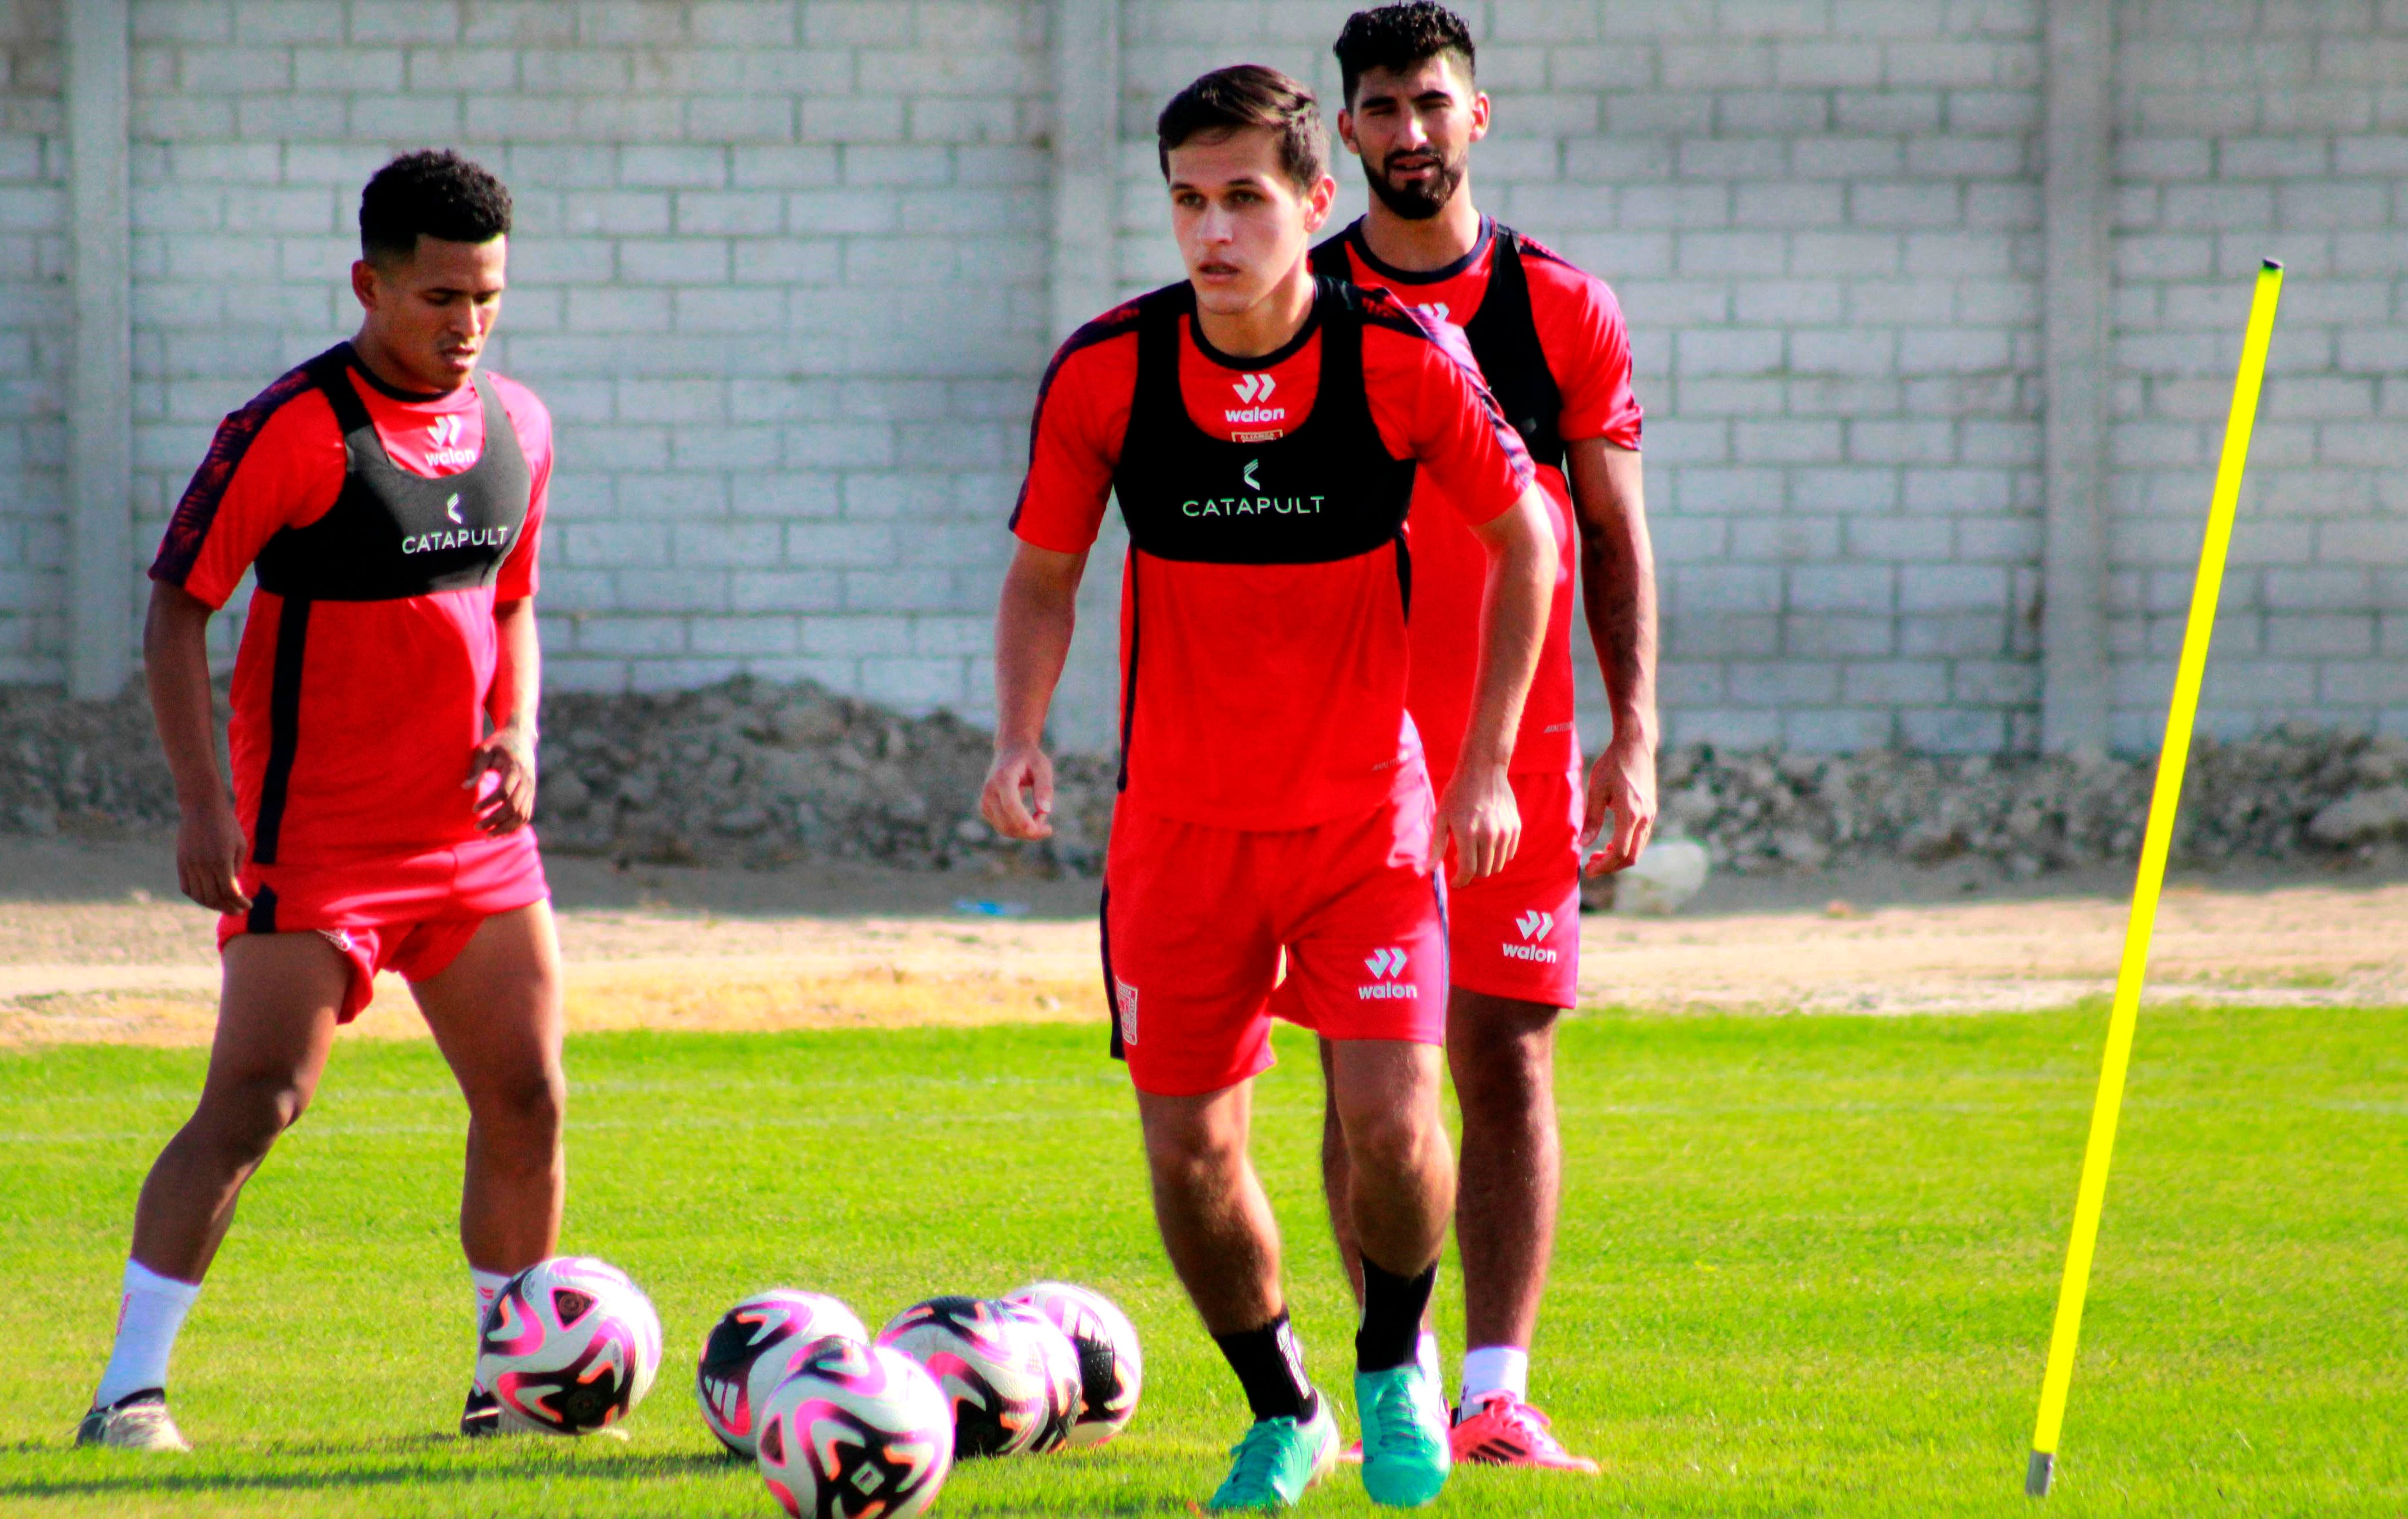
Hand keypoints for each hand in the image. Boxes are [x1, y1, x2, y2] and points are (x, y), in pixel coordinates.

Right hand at [176, 796, 250, 913]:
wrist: (202, 808)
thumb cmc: (227, 825)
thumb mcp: (240, 844)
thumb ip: (237, 868)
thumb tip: (232, 887)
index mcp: (221, 861)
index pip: (230, 892)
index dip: (240, 902)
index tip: (248, 905)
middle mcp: (203, 866)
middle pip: (214, 897)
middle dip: (227, 908)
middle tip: (237, 910)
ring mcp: (189, 865)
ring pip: (198, 895)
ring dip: (212, 905)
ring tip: (224, 906)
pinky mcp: (181, 863)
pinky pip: (186, 887)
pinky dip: (196, 896)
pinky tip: (207, 898)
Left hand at [467, 723, 537, 834]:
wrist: (521, 738)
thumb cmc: (499, 743)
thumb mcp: (485, 749)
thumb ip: (476, 768)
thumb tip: (465, 787)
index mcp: (515, 768)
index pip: (505, 792)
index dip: (489, 803)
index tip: (474, 809)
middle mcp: (527, 780)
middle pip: (514, 807)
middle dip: (496, 820)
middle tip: (477, 827)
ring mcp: (531, 788)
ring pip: (523, 815)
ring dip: (506, 828)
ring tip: (489, 836)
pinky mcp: (531, 793)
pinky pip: (527, 814)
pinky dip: (515, 826)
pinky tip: (501, 831)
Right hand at [981, 740, 1054, 840]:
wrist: (1010, 750)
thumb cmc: (1030, 758)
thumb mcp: (1042, 767)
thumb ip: (1044, 787)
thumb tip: (1045, 810)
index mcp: (1003, 778)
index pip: (1010, 805)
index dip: (1023, 820)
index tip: (1037, 831)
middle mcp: (989, 792)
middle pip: (1008, 822)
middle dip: (1031, 830)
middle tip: (1048, 827)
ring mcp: (985, 802)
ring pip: (1005, 829)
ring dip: (1026, 830)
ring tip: (1041, 816)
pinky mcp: (986, 809)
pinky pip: (1003, 827)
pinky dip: (1019, 828)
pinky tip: (1031, 817)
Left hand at [1439, 763, 1521, 884]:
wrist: (1483, 769)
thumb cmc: (1457, 792)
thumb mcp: (1441, 817)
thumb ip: (1436, 846)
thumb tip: (1429, 870)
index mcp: (1467, 833)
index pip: (1468, 870)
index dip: (1461, 881)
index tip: (1456, 882)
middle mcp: (1489, 834)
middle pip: (1484, 871)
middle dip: (1472, 872)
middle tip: (1462, 861)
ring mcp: (1505, 831)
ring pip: (1498, 865)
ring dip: (1486, 864)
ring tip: (1475, 851)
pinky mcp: (1515, 827)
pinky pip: (1509, 853)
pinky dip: (1498, 855)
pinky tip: (1487, 843)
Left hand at [1580, 736, 1656, 876]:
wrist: (1636, 745)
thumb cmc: (1613, 764)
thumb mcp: (1596, 790)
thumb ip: (1591, 819)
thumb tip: (1582, 844)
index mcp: (1630, 815)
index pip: (1620, 853)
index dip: (1604, 867)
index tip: (1588, 870)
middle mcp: (1645, 818)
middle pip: (1632, 856)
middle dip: (1611, 866)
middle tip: (1591, 866)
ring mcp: (1650, 814)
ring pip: (1638, 848)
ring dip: (1618, 857)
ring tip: (1598, 855)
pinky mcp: (1651, 810)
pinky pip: (1641, 837)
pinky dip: (1626, 846)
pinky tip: (1611, 842)